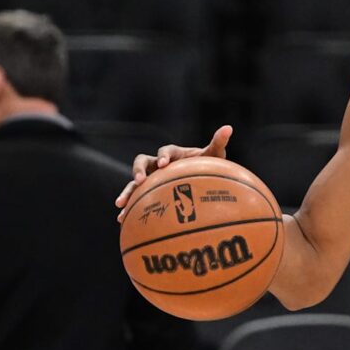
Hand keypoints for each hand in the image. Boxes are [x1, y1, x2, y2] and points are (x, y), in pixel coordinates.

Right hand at [115, 125, 232, 221]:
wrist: (201, 179)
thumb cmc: (207, 165)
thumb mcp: (214, 155)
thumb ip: (218, 143)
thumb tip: (228, 128)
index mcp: (172, 154)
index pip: (165, 151)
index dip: (163, 156)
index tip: (164, 163)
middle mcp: (157, 164)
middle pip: (142, 162)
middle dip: (139, 170)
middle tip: (140, 180)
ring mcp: (151, 178)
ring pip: (134, 182)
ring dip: (127, 191)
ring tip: (120, 204)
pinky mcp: (148, 192)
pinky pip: (136, 199)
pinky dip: (129, 208)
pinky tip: (122, 221)